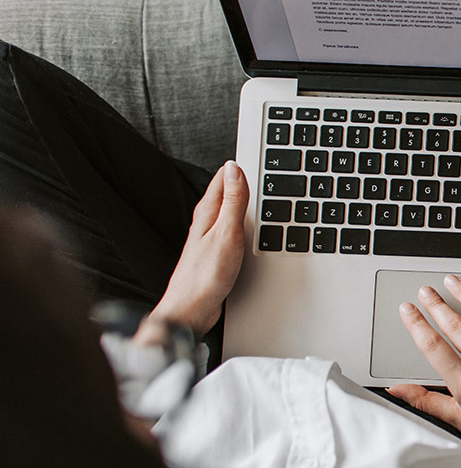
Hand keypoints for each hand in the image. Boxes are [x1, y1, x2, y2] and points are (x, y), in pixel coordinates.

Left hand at [150, 161, 247, 335]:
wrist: (191, 310)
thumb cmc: (205, 276)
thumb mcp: (226, 232)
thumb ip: (233, 201)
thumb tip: (234, 169)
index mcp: (207, 212)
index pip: (223, 177)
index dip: (240, 167)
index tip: (256, 158)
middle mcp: (206, 221)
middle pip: (227, 192)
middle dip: (243, 181)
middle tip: (260, 171)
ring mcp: (210, 237)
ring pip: (229, 211)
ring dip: (244, 202)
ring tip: (259, 195)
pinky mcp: (216, 253)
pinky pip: (232, 229)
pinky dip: (243, 224)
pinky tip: (252, 230)